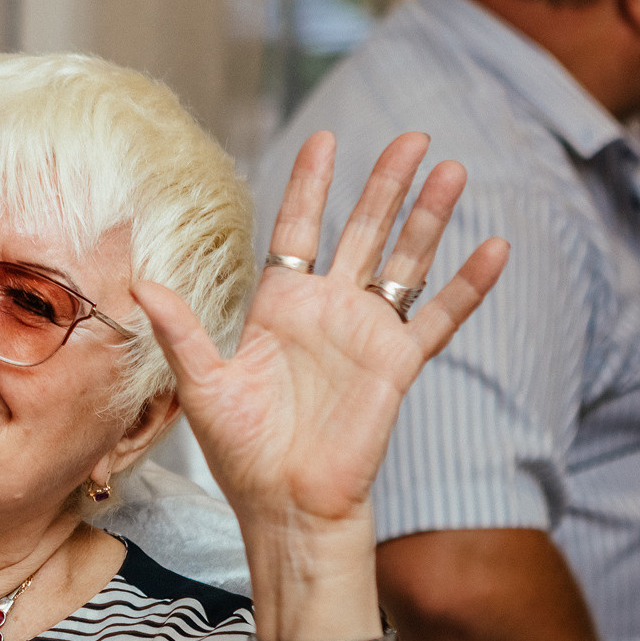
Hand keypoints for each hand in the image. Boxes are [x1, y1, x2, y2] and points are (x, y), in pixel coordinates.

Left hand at [139, 131, 507, 541]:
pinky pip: (439, 317)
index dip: (312, 185)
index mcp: (280, 307)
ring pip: (407, 261)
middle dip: (387, 184)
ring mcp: (367, 334)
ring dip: (430, 217)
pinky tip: (496, 248)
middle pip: (364, 231)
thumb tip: (143, 283)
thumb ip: (182, 331)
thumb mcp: (204, 385)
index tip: (325, 139)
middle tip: (414, 135)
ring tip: (453, 169)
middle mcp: (328, 310)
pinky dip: (469, 285)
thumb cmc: (242, 452)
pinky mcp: (397, 364)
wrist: (286, 505)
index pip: (299, 229)